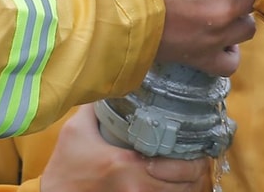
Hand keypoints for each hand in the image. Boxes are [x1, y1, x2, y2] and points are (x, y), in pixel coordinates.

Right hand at [40, 104, 211, 190]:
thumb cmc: (65, 163)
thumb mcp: (76, 129)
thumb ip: (96, 106)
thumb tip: (111, 82)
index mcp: (127, 165)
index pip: (179, 169)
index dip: (195, 160)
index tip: (198, 147)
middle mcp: (137, 188)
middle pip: (185, 187)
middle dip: (195, 172)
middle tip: (197, 157)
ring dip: (187, 185)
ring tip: (188, 170)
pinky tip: (172, 183)